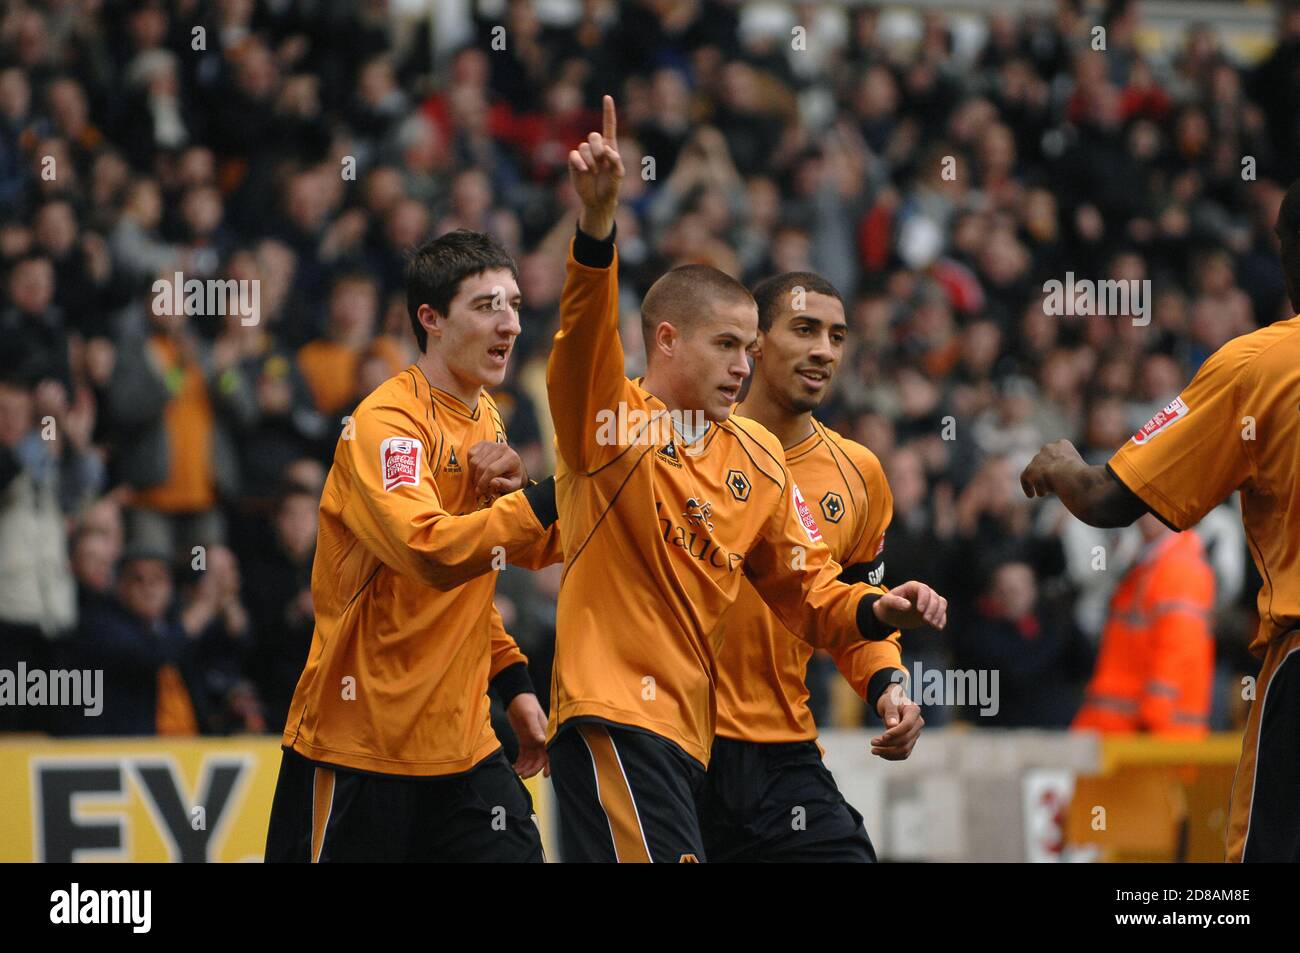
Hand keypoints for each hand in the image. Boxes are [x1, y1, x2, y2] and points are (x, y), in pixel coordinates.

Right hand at [466, 440, 525, 496]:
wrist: (513, 463)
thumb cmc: (513, 476)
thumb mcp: (514, 484)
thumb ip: (506, 486)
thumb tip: (493, 482)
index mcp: (511, 458)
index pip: (492, 470)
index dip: (483, 482)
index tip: (480, 491)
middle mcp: (501, 448)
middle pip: (481, 466)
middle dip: (477, 480)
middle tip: (477, 489)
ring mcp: (491, 444)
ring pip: (474, 460)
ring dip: (472, 474)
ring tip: (477, 482)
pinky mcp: (483, 443)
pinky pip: (470, 454)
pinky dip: (470, 465)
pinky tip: (476, 471)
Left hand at [506, 693, 549, 778]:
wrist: (515, 696)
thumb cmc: (525, 702)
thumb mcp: (529, 715)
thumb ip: (535, 728)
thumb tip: (542, 741)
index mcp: (546, 733)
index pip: (550, 751)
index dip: (549, 764)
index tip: (546, 774)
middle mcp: (541, 739)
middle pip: (539, 759)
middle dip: (533, 769)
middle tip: (523, 775)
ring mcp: (532, 740)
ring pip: (531, 759)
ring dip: (525, 767)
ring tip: (517, 773)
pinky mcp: (524, 740)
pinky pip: (524, 755)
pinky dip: (520, 762)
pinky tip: (515, 767)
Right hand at [569, 95, 623, 238]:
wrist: (598, 201)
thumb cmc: (611, 187)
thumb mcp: (619, 174)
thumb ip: (616, 160)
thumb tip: (607, 149)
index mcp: (610, 147)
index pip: (609, 126)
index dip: (608, 112)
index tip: (607, 97)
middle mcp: (596, 149)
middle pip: (593, 136)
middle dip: (598, 147)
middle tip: (601, 161)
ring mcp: (584, 155)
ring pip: (584, 147)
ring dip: (590, 160)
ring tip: (593, 172)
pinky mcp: (574, 163)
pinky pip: (574, 155)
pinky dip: (579, 162)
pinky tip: (584, 171)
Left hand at [872, 580, 946, 629]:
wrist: (890, 615)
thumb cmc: (887, 606)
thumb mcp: (887, 603)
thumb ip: (895, 602)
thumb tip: (908, 605)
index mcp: (912, 587)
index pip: (924, 589)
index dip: (924, 599)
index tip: (920, 610)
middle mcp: (923, 592)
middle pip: (934, 597)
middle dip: (932, 609)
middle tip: (926, 620)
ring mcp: (929, 601)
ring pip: (941, 603)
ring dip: (939, 614)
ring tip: (933, 625)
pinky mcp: (932, 610)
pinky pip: (942, 612)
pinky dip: (942, 619)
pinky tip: (938, 628)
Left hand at [872, 682, 923, 759]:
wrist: (892, 705)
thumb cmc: (890, 700)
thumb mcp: (888, 702)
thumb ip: (891, 712)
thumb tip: (892, 725)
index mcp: (914, 711)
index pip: (907, 725)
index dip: (896, 733)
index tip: (883, 736)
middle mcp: (918, 724)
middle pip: (906, 739)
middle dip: (888, 743)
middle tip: (872, 742)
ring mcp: (915, 734)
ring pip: (904, 749)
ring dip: (888, 752)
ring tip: (873, 750)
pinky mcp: (910, 742)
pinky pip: (903, 754)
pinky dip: (891, 756)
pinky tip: (880, 753)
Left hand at [1019, 438, 1083, 497]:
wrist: (1073, 478)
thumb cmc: (1082, 478)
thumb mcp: (1079, 470)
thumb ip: (1069, 470)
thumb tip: (1062, 479)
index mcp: (1063, 444)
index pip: (1054, 452)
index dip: (1053, 464)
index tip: (1055, 475)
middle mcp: (1048, 448)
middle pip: (1042, 460)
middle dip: (1045, 473)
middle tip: (1050, 485)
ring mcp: (1038, 458)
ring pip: (1034, 470)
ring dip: (1038, 482)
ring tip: (1042, 493)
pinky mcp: (1031, 469)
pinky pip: (1025, 478)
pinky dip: (1028, 487)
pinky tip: (1031, 495)